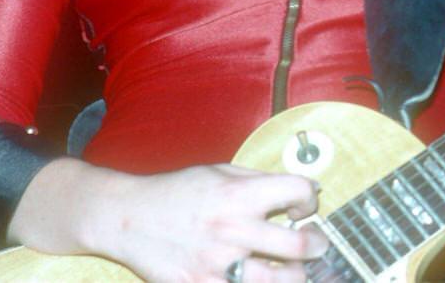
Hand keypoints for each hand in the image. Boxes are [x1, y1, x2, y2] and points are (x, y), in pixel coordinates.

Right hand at [13, 159, 327, 282]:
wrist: (127, 218)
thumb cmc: (176, 192)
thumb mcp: (218, 171)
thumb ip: (259, 180)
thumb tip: (302, 189)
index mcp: (238, 194)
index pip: (297, 192)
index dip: (309, 199)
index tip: (304, 206)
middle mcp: (233, 229)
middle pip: (299, 246)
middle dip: (317, 245)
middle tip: (316, 244)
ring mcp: (219, 264)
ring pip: (281, 281)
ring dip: (296, 275)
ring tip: (294, 269)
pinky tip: (259, 278)